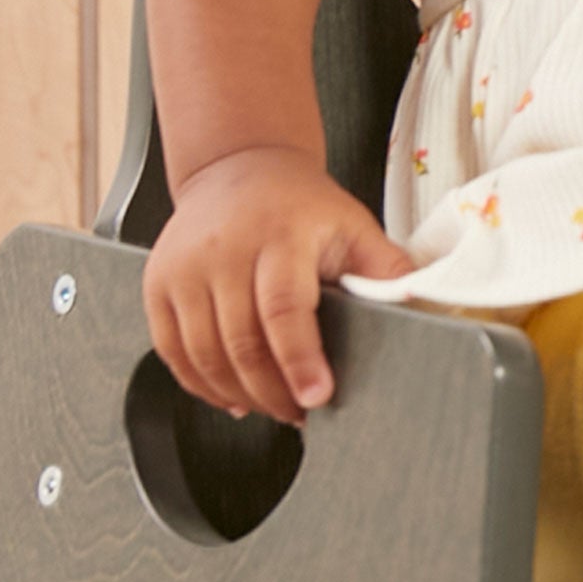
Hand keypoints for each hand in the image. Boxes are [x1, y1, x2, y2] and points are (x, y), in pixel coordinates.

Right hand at [145, 146, 414, 419]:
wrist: (239, 168)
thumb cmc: (300, 205)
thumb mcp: (354, 225)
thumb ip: (387, 268)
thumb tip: (425, 306)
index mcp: (279, 236)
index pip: (284, 309)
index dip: (299, 360)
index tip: (316, 397)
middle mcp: (224, 251)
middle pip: (240, 341)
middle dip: (273, 390)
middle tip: (300, 413)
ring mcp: (184, 268)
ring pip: (203, 353)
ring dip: (239, 393)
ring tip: (272, 407)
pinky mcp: (157, 283)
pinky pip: (171, 349)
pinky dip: (200, 383)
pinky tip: (231, 396)